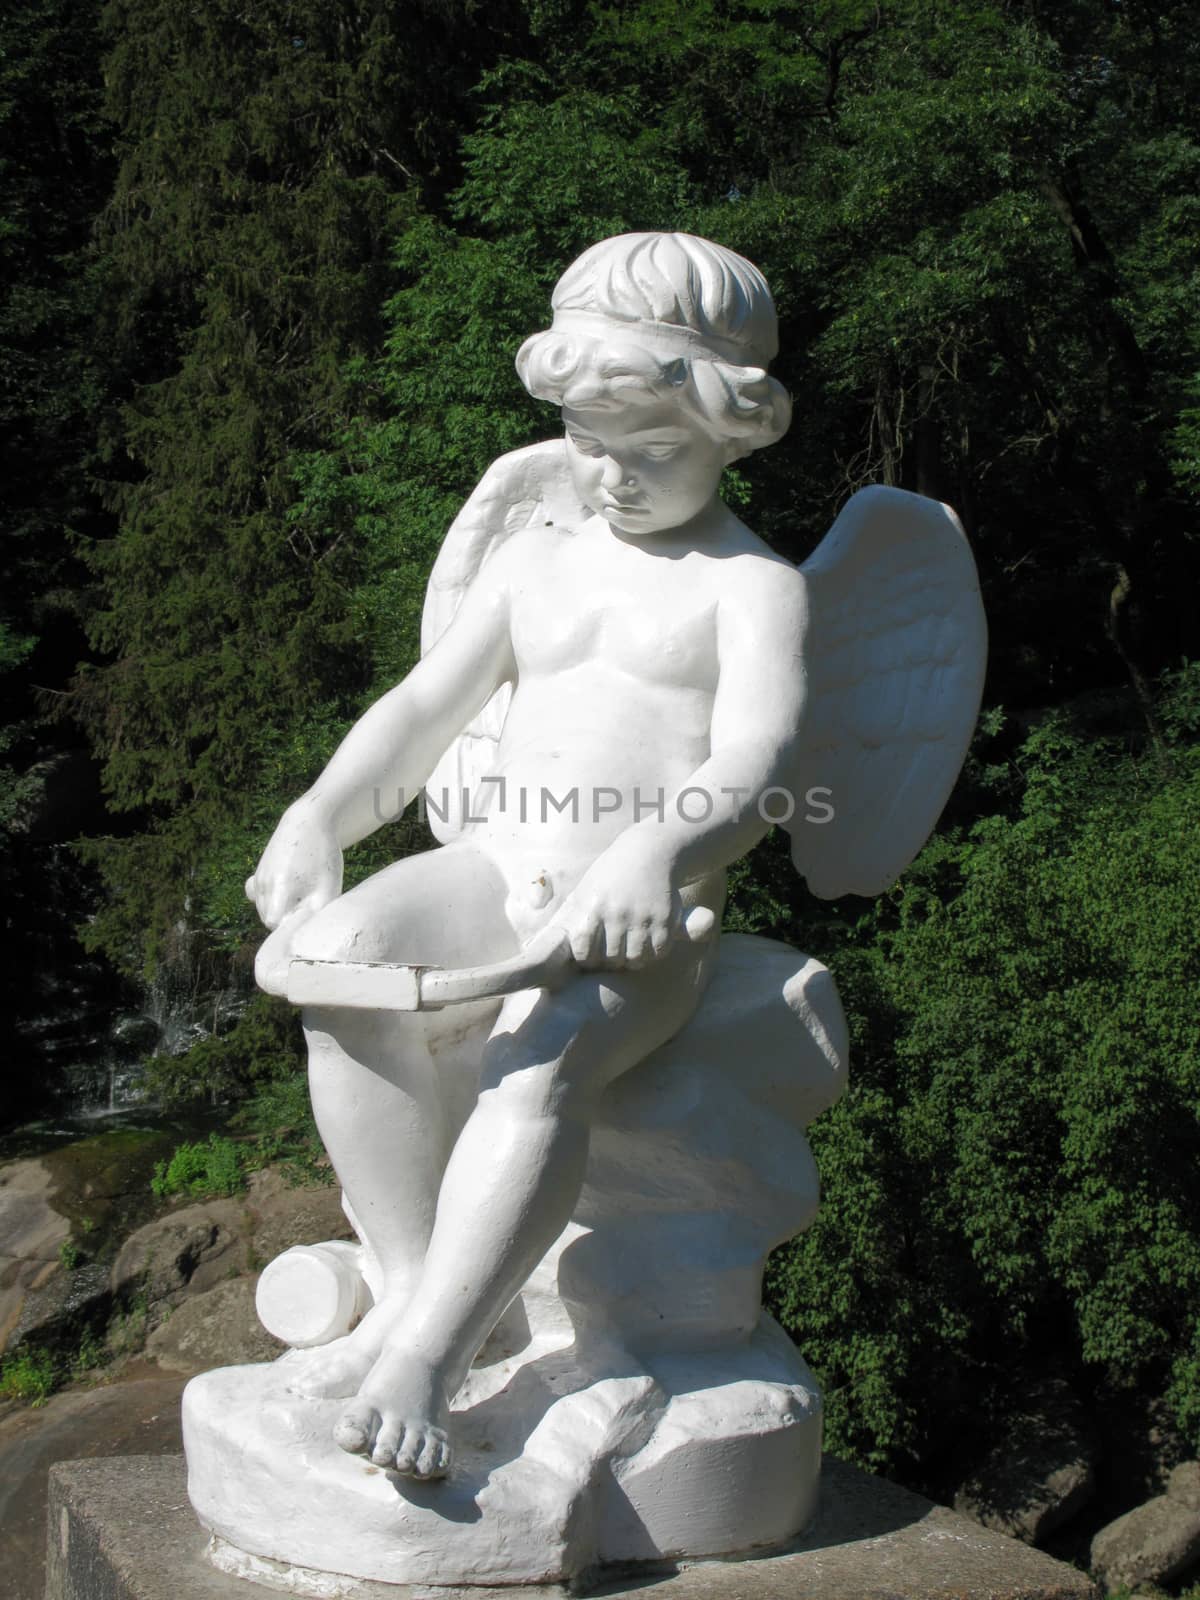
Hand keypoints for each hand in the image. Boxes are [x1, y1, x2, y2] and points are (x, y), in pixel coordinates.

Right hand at [245, 798, 342, 930]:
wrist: (308, 822)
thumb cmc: (322, 856)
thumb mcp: (329, 887)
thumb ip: (317, 914)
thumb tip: (306, 934)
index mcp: (279, 890)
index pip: (275, 926)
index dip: (290, 928)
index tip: (306, 919)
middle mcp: (263, 886)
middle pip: (268, 920)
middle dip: (286, 920)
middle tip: (308, 906)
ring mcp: (258, 879)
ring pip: (263, 909)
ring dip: (280, 909)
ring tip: (301, 896)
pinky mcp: (257, 873)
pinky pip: (257, 896)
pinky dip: (268, 899)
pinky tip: (284, 891)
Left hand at [553, 833, 684, 968]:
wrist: (650, 851)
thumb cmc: (610, 873)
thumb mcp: (584, 890)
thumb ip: (568, 919)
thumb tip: (536, 945)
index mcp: (593, 906)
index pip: (584, 952)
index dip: (586, 959)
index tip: (591, 954)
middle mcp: (618, 913)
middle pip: (610, 959)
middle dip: (609, 961)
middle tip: (612, 953)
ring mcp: (643, 917)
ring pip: (635, 959)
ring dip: (631, 959)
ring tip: (629, 949)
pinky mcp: (666, 919)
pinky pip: (658, 952)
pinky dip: (652, 953)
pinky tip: (647, 942)